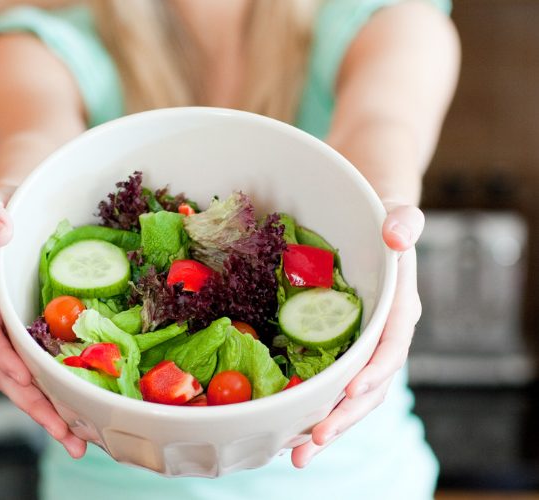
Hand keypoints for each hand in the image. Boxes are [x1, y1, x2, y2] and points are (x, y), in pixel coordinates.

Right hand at [0, 187, 86, 457]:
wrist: (28, 194)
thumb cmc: (11, 198)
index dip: (8, 364)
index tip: (29, 387)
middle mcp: (3, 314)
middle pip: (13, 370)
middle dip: (37, 406)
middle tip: (67, 436)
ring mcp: (26, 321)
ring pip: (34, 373)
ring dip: (55, 408)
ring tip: (81, 440)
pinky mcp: (48, 322)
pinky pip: (54, 358)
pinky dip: (68, 385)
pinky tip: (90, 404)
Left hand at [291, 203, 423, 467]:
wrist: (373, 227)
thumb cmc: (384, 222)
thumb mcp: (397, 214)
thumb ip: (405, 221)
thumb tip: (399, 235)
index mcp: (398, 311)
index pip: (391, 347)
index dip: (374, 372)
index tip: (352, 392)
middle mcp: (381, 337)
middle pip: (369, 387)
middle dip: (345, 417)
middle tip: (315, 441)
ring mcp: (359, 348)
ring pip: (349, 397)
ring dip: (326, 426)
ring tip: (297, 454)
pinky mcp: (338, 351)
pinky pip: (330, 386)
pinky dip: (312, 410)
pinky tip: (288, 431)